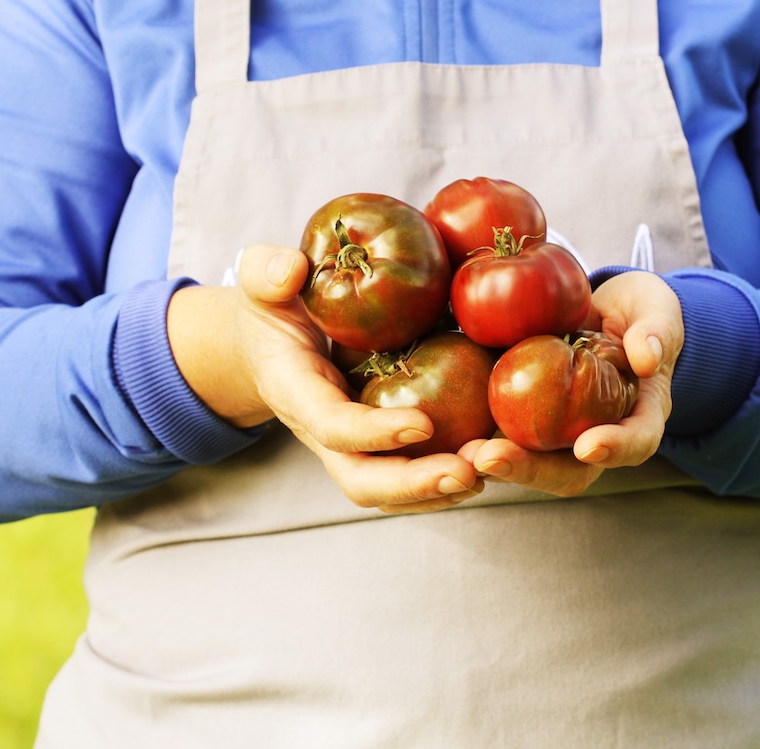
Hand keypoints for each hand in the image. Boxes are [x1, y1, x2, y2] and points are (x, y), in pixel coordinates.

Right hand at [166, 245, 480, 512]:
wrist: (273, 343)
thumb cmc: (273, 307)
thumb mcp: (262, 280)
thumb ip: (267, 271)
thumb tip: (292, 270)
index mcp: (296, 393)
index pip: (331, 425)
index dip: (373, 432)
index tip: (422, 424)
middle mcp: (325, 434)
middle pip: (364, 480)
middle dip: (415, 484)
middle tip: (468, 473)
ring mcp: (356, 446)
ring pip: (395, 488)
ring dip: (443, 489)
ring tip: (493, 467)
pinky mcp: (383, 444)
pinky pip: (417, 470)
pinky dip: (455, 472)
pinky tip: (497, 456)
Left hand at [462, 271, 683, 495]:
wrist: (606, 311)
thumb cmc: (639, 312)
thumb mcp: (655, 310)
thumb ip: (656, 330)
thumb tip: (647, 358)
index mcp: (639, 414)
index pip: (636, 441)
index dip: (616, 448)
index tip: (588, 445)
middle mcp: (598, 436)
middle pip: (571, 470)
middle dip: (531, 469)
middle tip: (491, 458)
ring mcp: (560, 433)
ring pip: (532, 462)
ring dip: (497, 463)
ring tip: (463, 455)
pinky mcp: (527, 421)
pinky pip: (505, 436)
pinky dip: (476, 438)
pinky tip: (445, 433)